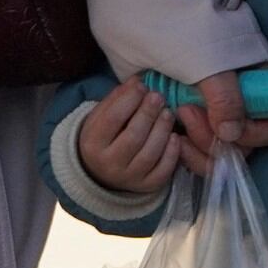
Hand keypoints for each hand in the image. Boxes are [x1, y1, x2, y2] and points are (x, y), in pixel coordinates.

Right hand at [75, 71, 246, 191]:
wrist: (101, 173)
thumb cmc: (105, 137)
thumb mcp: (101, 116)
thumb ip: (118, 99)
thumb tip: (138, 81)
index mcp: (92, 144)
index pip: (113, 119)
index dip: (129, 99)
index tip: (141, 86)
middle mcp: (109, 165)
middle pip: (133, 136)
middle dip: (149, 113)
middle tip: (159, 97)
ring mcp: (129, 178)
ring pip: (150, 154)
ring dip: (162, 129)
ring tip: (168, 113)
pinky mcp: (146, 187)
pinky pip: (163, 170)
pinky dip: (172, 152)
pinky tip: (174, 137)